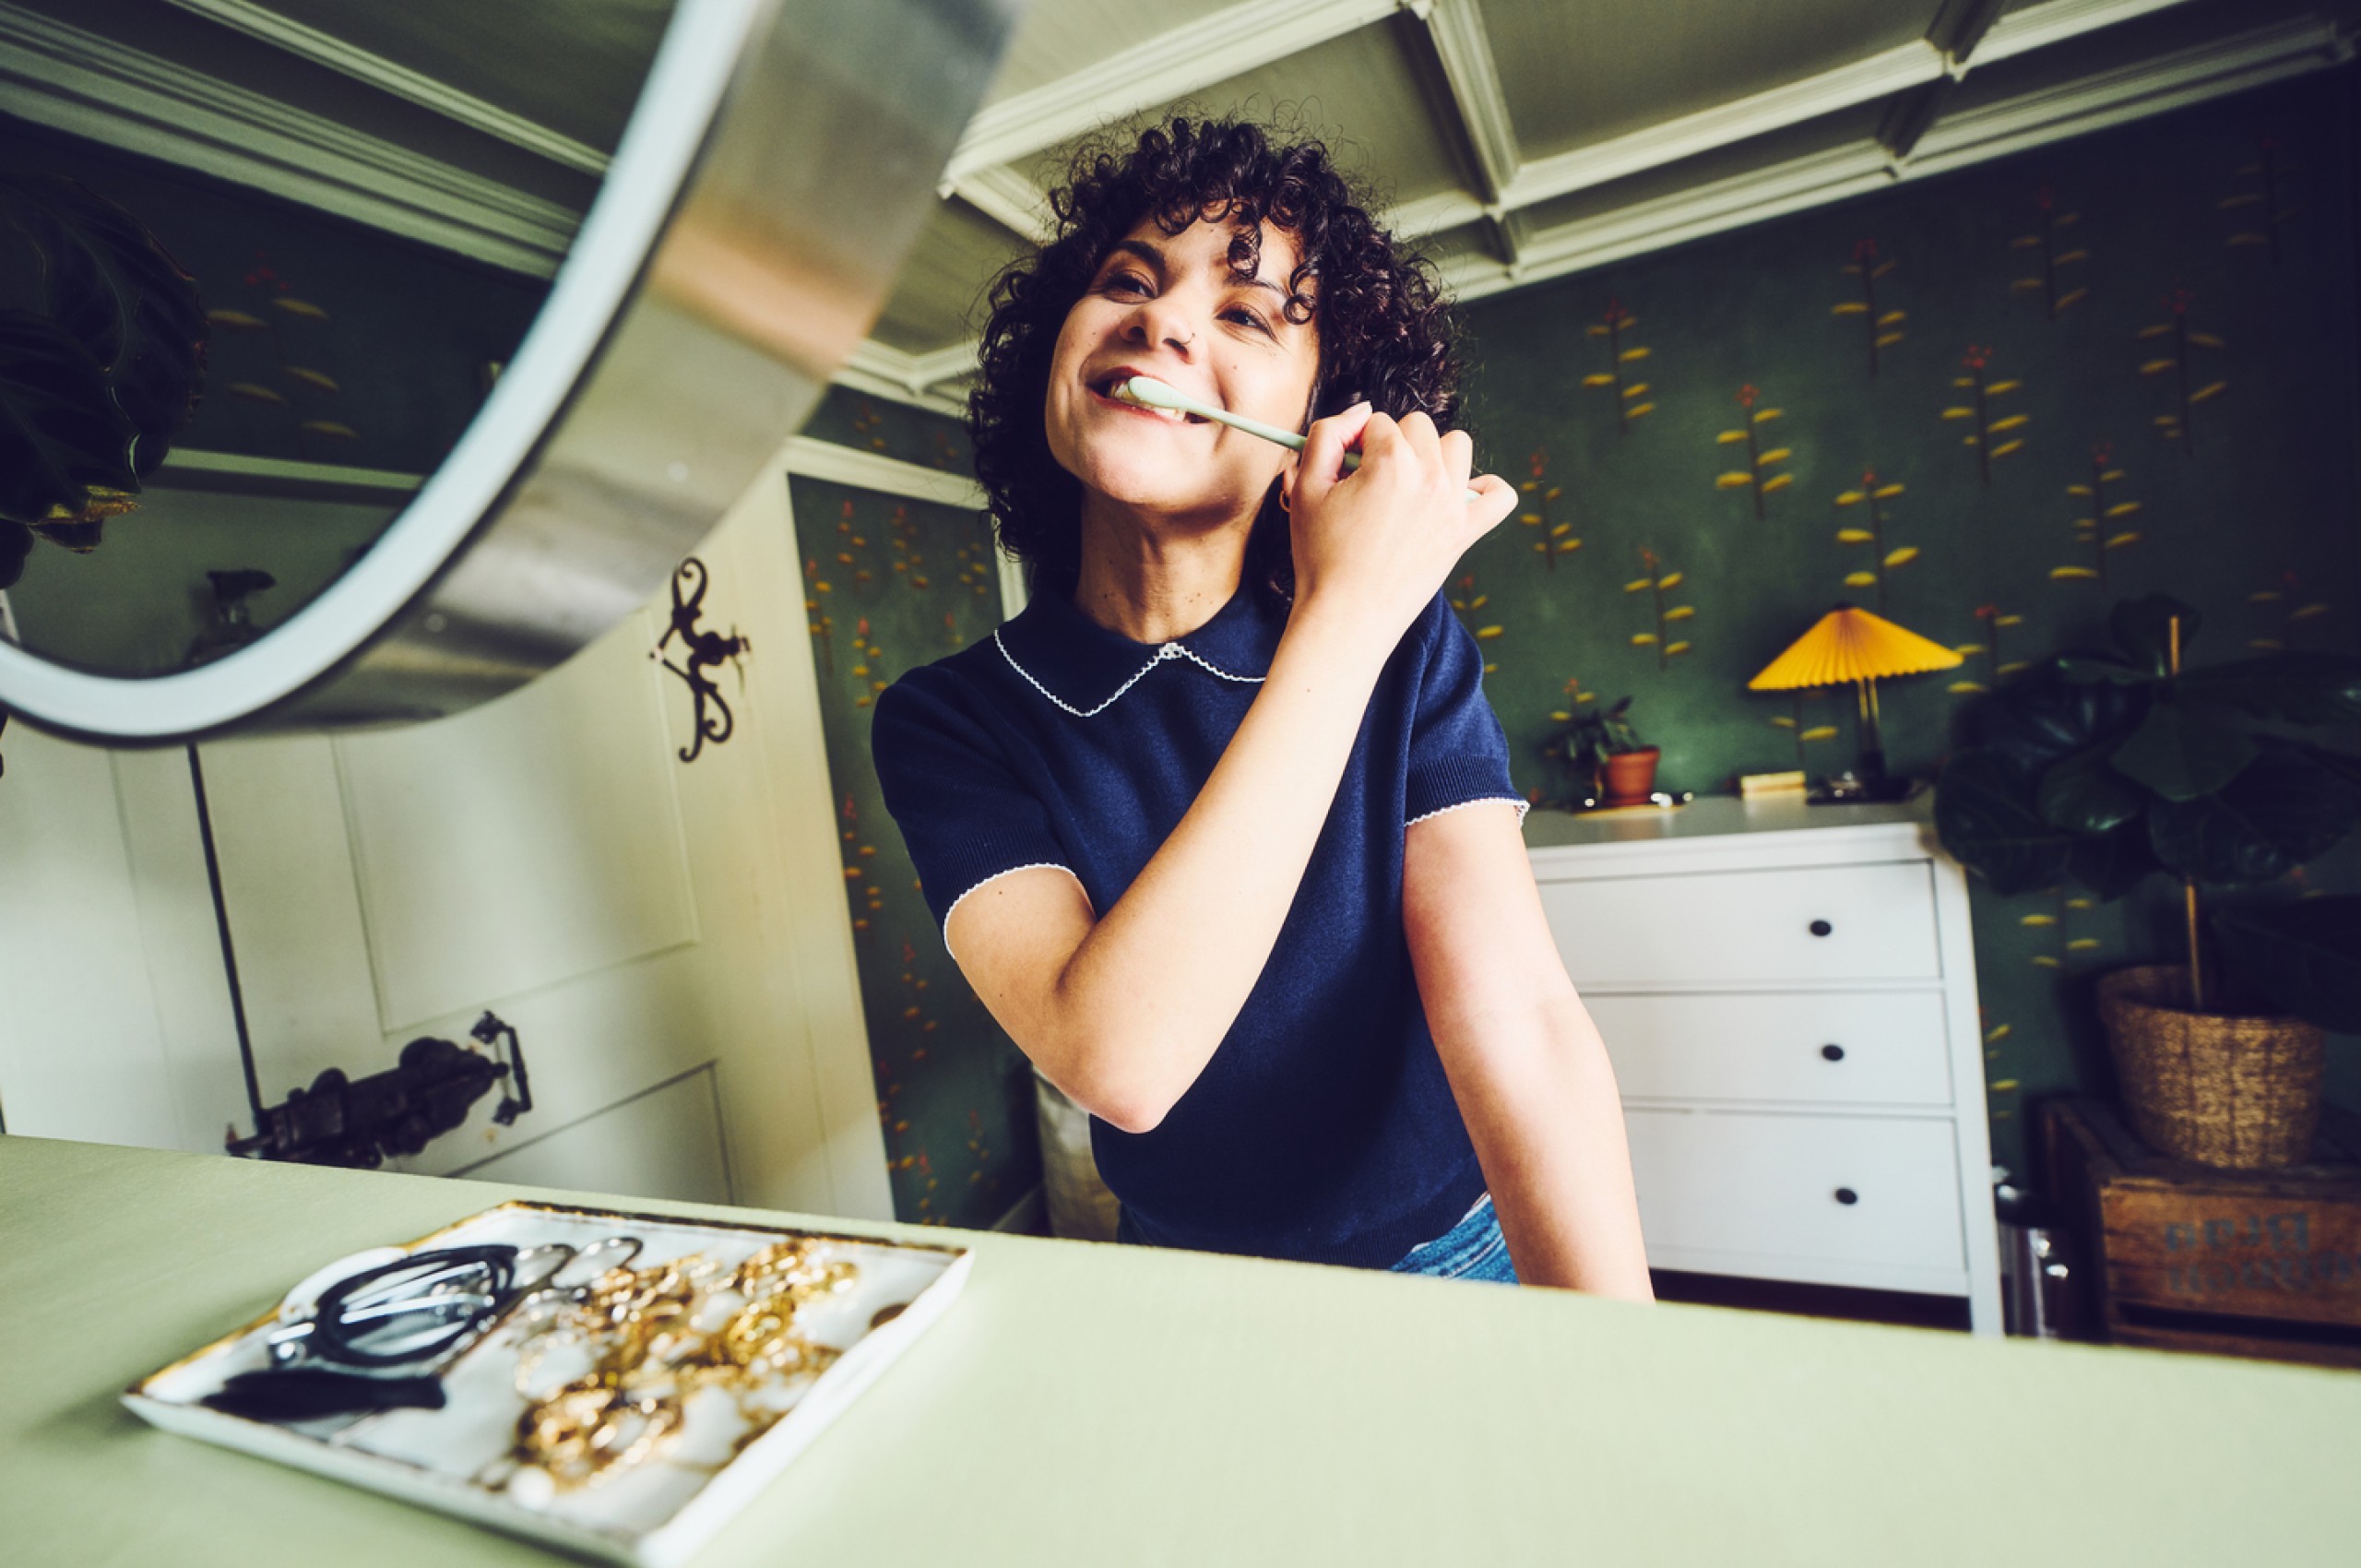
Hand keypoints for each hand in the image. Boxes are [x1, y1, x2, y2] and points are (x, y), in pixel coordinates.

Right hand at [1284, 403, 1515, 648]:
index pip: (1377, 423)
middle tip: (1371, 483)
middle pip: (1418, 427)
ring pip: (1458, 446)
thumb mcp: (1306, 488)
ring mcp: (1453, 505)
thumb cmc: (1320, 557)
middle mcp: (1429, 478)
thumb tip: (1361, 412)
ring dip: (1435, 456)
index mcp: (1390, 462)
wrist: (1345, 618)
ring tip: (1410, 485)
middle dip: (1394, 445)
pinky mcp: (1465, 534)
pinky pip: (1500, 496)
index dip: (1356, 444)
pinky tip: (1458, 497)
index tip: (1345, 473)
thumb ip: (1326, 435)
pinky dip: (1485, 490)